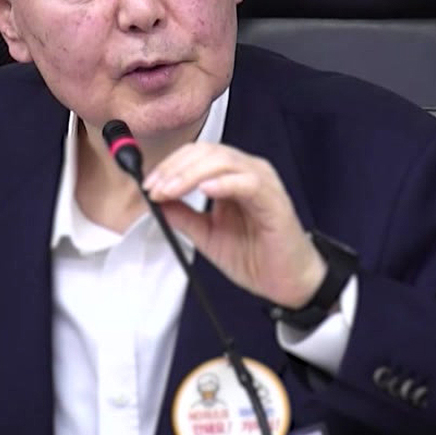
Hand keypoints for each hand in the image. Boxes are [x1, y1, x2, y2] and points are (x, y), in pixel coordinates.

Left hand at [142, 142, 325, 308]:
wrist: (287, 282)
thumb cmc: (256, 256)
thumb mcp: (207, 236)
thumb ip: (183, 216)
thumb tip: (155, 202)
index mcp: (232, 176)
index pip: (196, 155)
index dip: (169, 166)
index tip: (148, 186)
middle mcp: (248, 172)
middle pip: (206, 152)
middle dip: (174, 168)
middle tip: (154, 188)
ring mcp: (263, 183)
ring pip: (223, 161)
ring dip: (190, 174)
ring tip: (170, 191)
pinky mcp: (275, 201)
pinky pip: (248, 182)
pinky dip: (224, 183)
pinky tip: (205, 190)